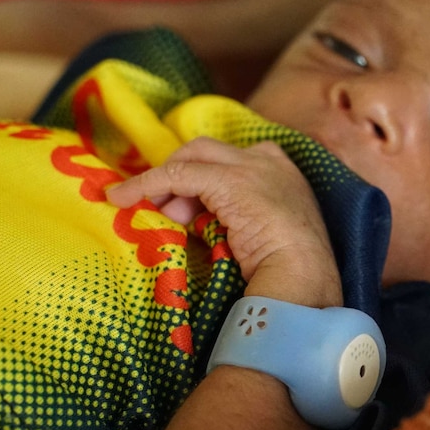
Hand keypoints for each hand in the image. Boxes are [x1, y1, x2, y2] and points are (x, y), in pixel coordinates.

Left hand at [107, 137, 341, 306]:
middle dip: (179, 177)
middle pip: (207, 152)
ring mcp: (250, 167)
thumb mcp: (263, 235)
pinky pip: (175, 175)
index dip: (202, 184)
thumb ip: (238, 220)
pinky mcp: (228, 179)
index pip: (232, 164)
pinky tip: (122, 198)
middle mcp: (269, 161)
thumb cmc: (292, 271)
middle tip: (166, 212)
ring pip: (189, 159)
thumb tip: (198, 222)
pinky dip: (145, 184)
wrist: (306, 277)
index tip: (188, 210)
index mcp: (285, 175)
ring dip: (163, 184)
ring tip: (153, 216)